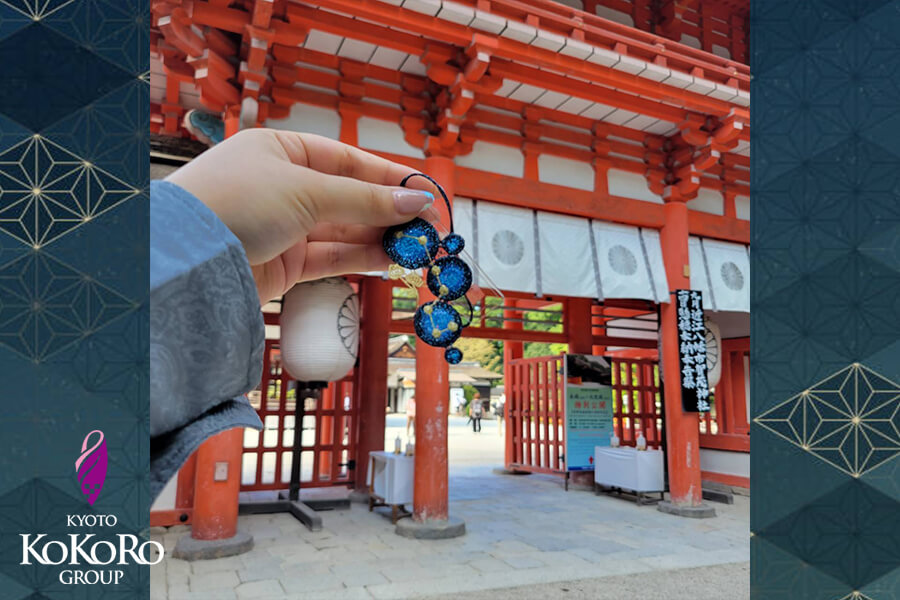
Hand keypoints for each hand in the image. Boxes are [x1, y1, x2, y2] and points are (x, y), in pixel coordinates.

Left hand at [166, 128, 439, 302]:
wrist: (184, 259)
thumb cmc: (232, 203)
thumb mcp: (307, 191)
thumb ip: (365, 199)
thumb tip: (415, 201)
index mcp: (280, 151)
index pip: (346, 160)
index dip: (388, 177)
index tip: (424, 193)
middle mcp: (282, 187)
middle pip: (349, 197)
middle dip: (389, 212)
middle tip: (429, 227)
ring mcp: (282, 227)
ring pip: (344, 230)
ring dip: (381, 238)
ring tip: (416, 247)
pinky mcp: (283, 264)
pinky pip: (331, 257)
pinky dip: (361, 258)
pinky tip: (390, 260)